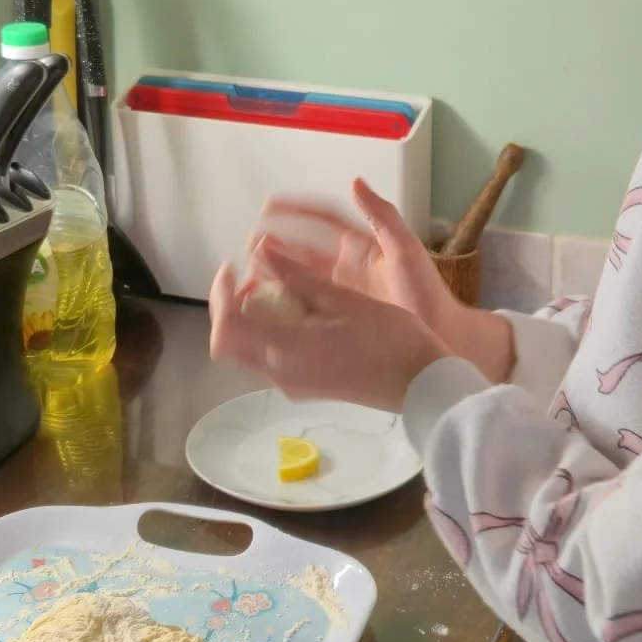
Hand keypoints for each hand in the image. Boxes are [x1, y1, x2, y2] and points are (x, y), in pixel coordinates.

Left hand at [209, 238, 448, 410]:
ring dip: (248, 320)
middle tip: (247, 277)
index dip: (219, 296)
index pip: (226, 328)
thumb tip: (262, 254)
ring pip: (246, 353)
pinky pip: (268, 359)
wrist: (422, 386)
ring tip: (271, 288)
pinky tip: (292, 311)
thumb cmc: (391, 338)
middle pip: (229, 345)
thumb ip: (298, 278)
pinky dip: (266, 333)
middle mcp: (281, 373)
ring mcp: (292, 384)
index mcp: (287, 350)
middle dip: (229, 308)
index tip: (232, 266)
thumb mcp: (344, 300)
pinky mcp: (305, 387)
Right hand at [246, 179, 514, 382]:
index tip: (268, 206)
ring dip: (274, 273)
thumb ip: (382, 216)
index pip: (321, 220)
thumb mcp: (405, 249)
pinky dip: (284, 302)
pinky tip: (265, 304)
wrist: (441, 336)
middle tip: (251, 244)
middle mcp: (345, 266)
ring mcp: (339, 293)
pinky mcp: (336, 318)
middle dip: (275, 244)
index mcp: (361, 245)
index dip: (295, 211)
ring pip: (298, 277)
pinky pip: (304, 306)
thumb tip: (356, 182)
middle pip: (302, 249)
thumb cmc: (427, 292)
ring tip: (250, 273)